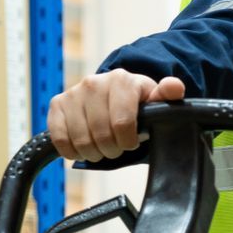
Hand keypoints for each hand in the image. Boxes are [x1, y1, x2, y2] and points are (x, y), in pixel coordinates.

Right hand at [48, 71, 185, 160]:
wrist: (111, 93)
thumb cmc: (135, 102)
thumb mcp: (154, 100)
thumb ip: (167, 95)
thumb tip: (175, 87)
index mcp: (121, 80)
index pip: (122, 123)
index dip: (128, 141)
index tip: (132, 142)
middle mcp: (94, 82)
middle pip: (101, 135)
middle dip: (112, 149)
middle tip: (116, 147)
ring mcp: (73, 93)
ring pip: (81, 141)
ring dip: (93, 153)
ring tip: (102, 147)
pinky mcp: (57, 104)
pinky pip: (60, 139)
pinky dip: (72, 151)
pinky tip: (82, 147)